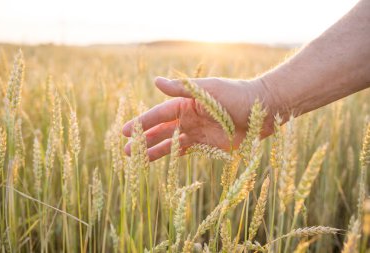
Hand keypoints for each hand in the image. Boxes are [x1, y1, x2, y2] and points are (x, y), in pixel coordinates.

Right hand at [122, 76, 273, 160]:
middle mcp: (188, 118)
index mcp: (186, 104)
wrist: (262, 110)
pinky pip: (186, 152)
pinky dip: (173, 156)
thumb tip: (155, 81)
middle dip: (143, 140)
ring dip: (154, 150)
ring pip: (170, 143)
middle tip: (126, 151)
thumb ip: (182, 88)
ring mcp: (197, 132)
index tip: (124, 131)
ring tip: (137, 159)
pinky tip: (162, 160)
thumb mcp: (208, 90)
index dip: (141, 123)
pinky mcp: (208, 145)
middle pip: (161, 131)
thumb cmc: (236, 95)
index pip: (158, 115)